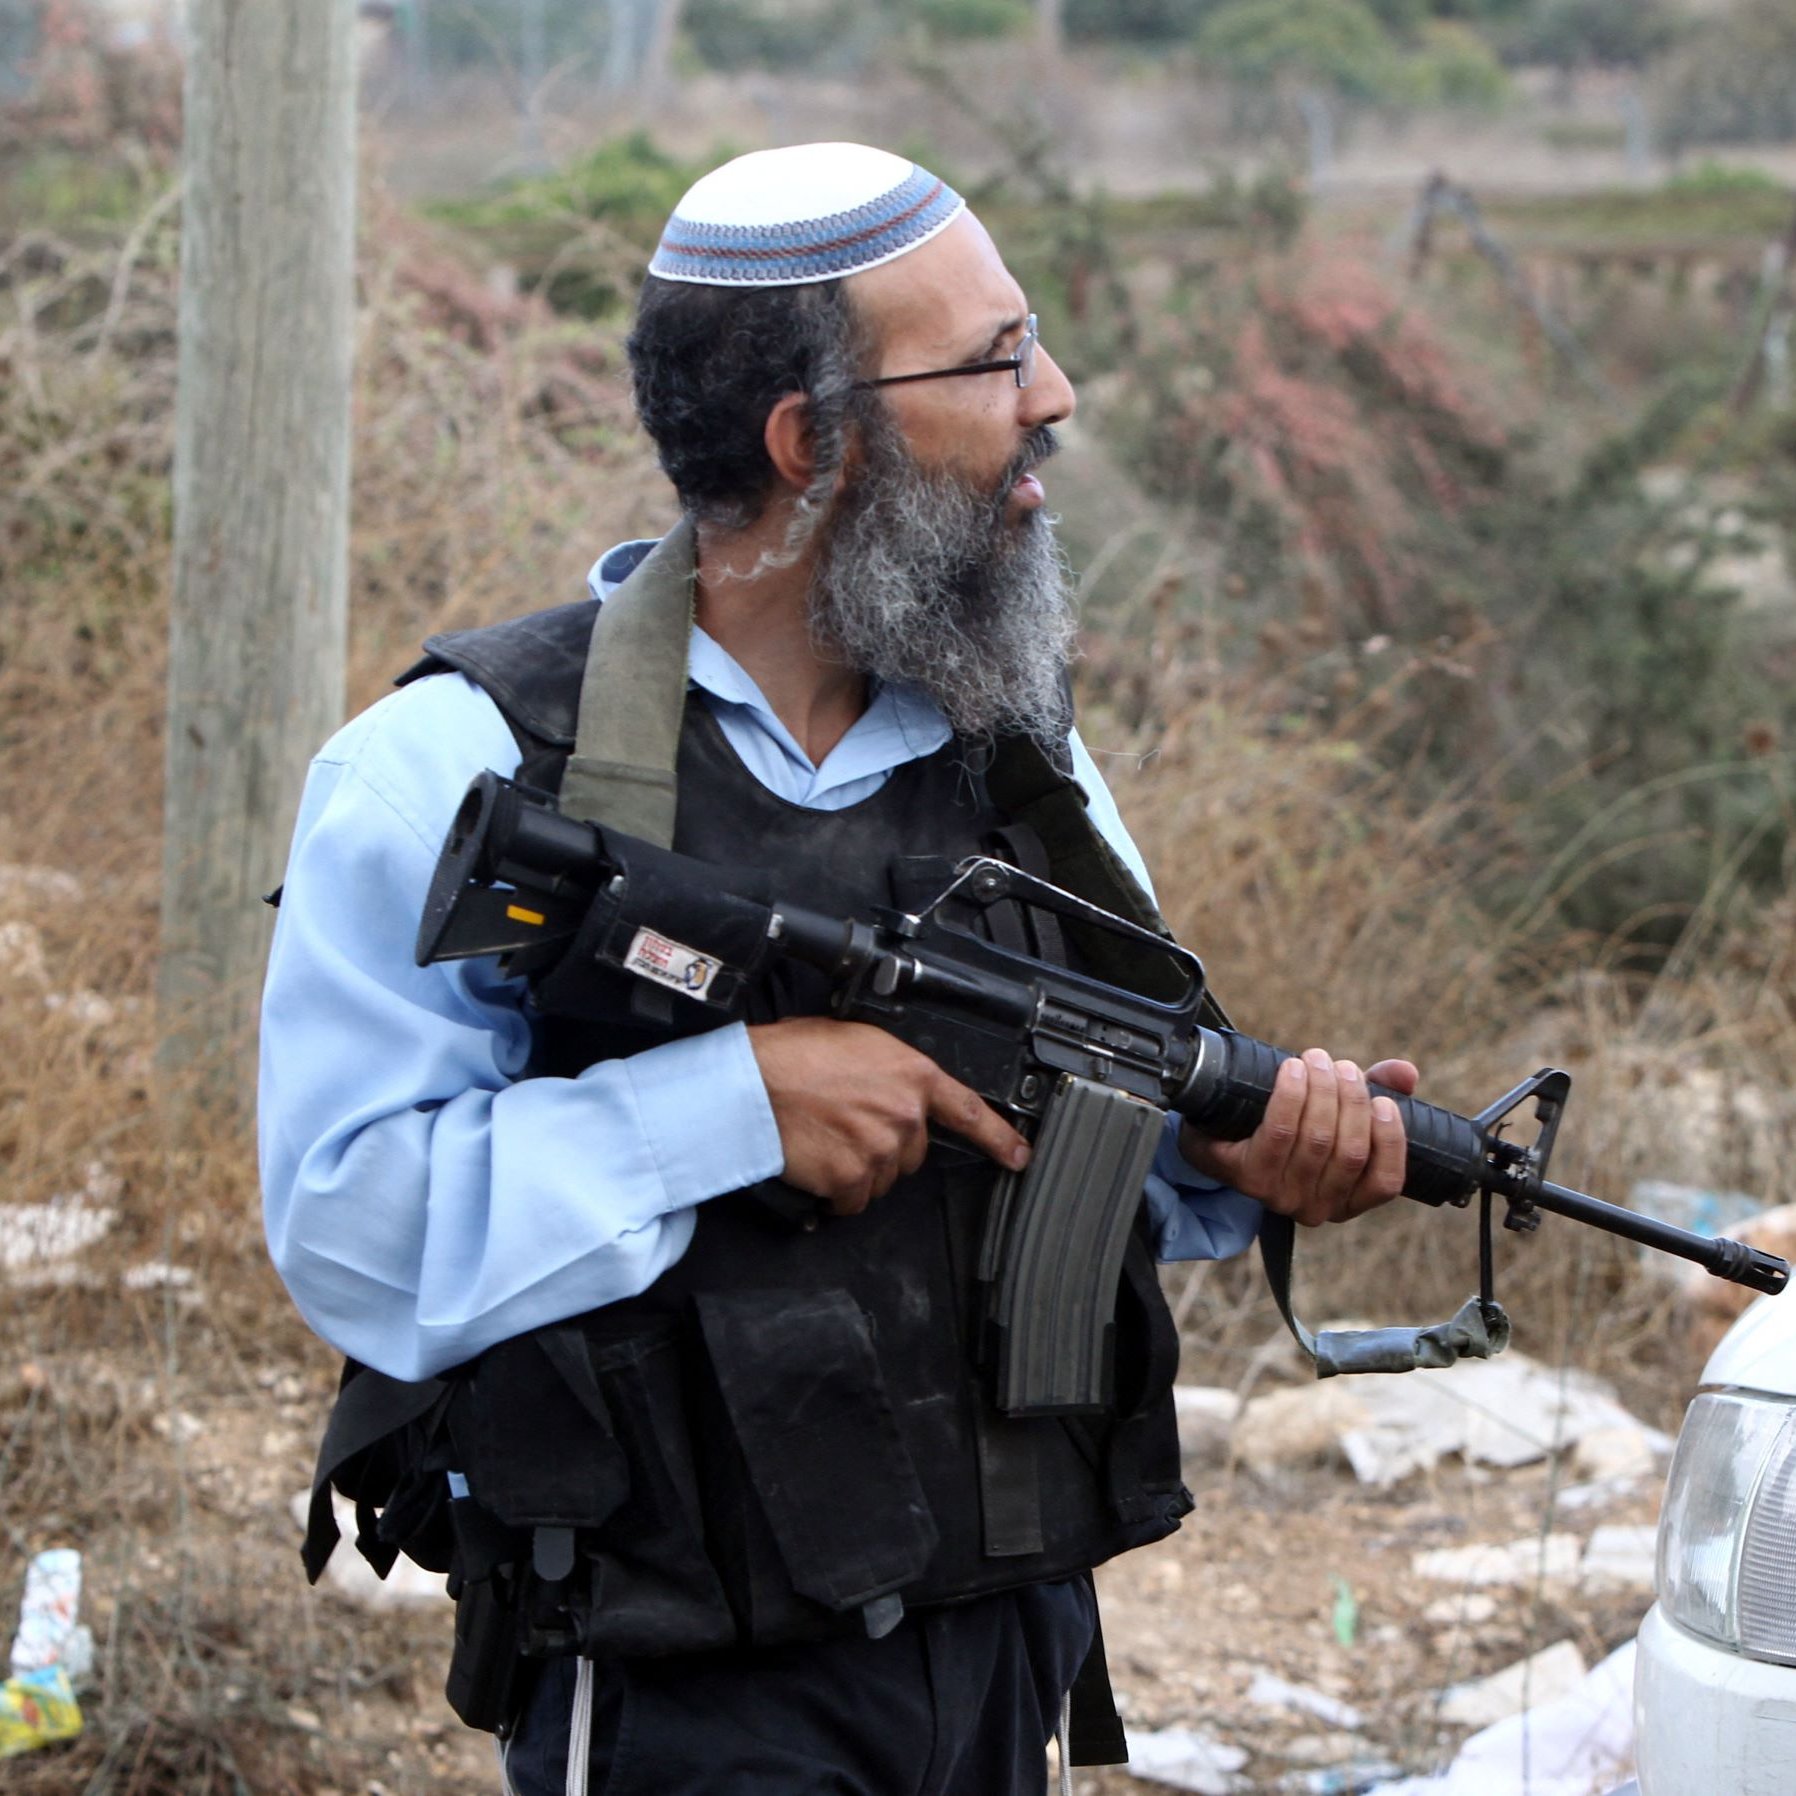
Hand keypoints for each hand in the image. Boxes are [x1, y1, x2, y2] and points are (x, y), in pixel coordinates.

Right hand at [747, 1017, 1030, 1216]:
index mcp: (912, 1074)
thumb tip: (888, 1084)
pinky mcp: (853, 1180)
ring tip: (825, 1139)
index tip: (1018, 1156)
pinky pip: (853, 1200)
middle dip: (885, 1145)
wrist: (754, 1083)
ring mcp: (881, 1150)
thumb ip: (887, 1068)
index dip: (999, 1137)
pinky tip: (817, 1164)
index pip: (969, 1110)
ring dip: (859, 1168)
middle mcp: (905, 1115)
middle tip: (847, 1125)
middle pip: (912, 1151)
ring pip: (883, 1178)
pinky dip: (836, 1192)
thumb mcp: (854, 1040)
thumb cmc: (792, 1054)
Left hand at [1179, 1049, 1418, 1227]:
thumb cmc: (1289, 1123)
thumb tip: (1407, 1073)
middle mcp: (1316, 1207)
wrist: (1219, 1132)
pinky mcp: (1248, 1177)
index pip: (1386, 1183)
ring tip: (1317, 1060)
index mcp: (1348, 1199)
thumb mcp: (1337, 1110)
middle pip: (1349, 1151)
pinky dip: (1291, 1095)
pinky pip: (1278, 1132)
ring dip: (1321, 1090)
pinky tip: (1292, 1070)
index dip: (1390, 1140)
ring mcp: (1280, 1196)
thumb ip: (1376, 1091)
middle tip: (1342, 1066)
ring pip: (1316, 1140)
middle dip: (1351, 1099)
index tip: (1383, 1101)